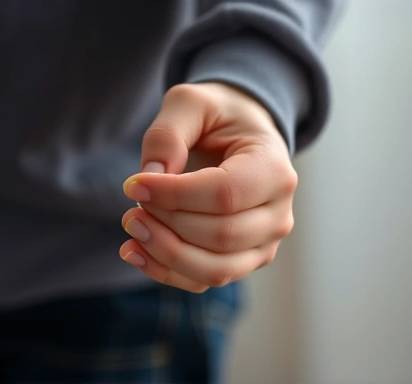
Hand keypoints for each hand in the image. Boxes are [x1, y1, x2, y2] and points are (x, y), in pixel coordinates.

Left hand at [120, 83, 296, 292]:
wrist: (242, 138)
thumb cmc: (220, 118)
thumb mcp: (192, 103)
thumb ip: (168, 134)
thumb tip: (150, 178)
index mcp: (274, 169)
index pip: (224, 196)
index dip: (173, 196)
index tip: (133, 184)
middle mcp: (278, 213)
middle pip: (220, 236)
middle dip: (167, 223)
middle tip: (133, 201)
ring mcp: (265, 242)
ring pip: (215, 269)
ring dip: (165, 253)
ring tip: (133, 226)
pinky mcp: (245, 259)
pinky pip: (206, 279)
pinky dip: (168, 273)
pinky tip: (137, 252)